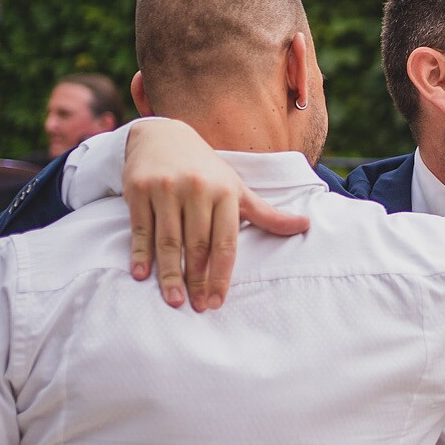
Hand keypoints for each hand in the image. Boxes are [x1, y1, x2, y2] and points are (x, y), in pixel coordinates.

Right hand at [123, 119, 309, 310]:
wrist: (162, 136)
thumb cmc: (206, 170)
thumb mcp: (236, 189)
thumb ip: (266, 214)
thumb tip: (305, 225)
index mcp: (225, 191)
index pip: (225, 241)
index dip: (221, 274)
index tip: (217, 301)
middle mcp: (197, 188)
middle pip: (197, 244)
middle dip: (197, 279)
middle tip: (197, 307)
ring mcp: (166, 188)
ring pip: (168, 240)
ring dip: (170, 274)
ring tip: (173, 301)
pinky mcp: (139, 189)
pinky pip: (141, 228)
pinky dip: (141, 253)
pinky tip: (142, 275)